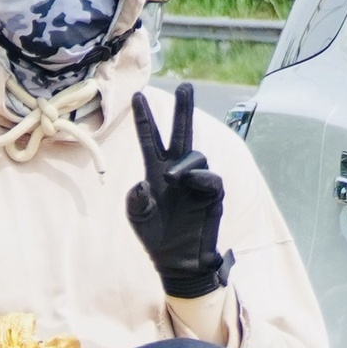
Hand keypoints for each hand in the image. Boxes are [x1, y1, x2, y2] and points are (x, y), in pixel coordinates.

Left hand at [126, 84, 228, 299]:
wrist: (177, 261)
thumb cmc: (155, 236)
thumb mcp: (136, 217)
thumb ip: (135, 199)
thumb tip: (142, 183)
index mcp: (155, 172)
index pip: (150, 139)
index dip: (144, 118)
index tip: (137, 95)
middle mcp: (177, 171)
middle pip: (181, 133)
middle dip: (183, 110)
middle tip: (185, 86)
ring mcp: (196, 182)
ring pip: (194, 156)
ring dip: (182, 163)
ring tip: (171, 179)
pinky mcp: (212, 195)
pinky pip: (209, 178)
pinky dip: (199, 177)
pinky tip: (189, 183)